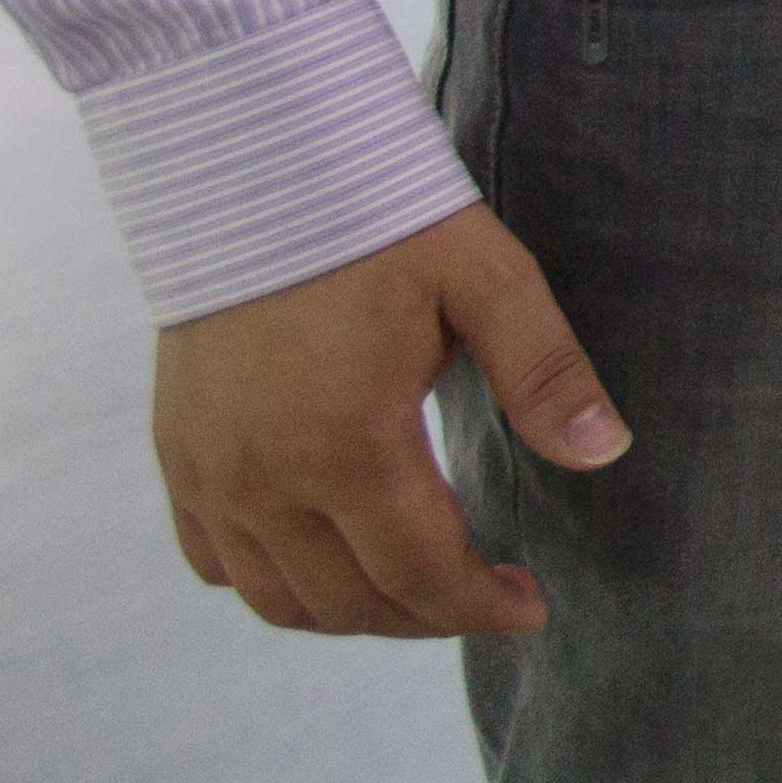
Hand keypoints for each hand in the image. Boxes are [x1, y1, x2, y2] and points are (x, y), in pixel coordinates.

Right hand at [151, 203, 627, 637]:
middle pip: (353, 603)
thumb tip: (605, 453)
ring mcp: (208, 474)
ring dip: (354, 612)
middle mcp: (263, 481)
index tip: (532, 605)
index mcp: (347, 446)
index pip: (422, 575)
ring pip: (278, 600)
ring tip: (420, 588)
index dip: (482, 606)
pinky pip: (213, 562)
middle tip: (489, 594)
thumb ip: (544, 374)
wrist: (250, 166)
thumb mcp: (485, 279)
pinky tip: (326, 560)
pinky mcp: (176, 455)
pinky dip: (272, 584)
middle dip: (430, 616)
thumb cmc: (379, 219)